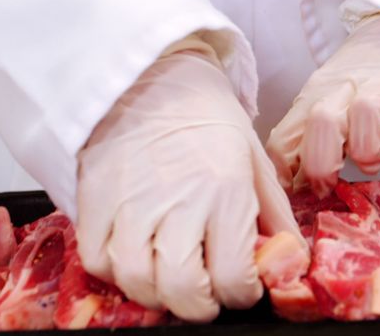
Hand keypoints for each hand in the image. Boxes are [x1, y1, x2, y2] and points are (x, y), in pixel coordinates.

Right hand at [75, 37, 300, 322]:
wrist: (150, 73)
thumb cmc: (205, 114)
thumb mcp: (254, 158)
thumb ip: (271, 213)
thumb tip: (287, 258)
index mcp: (225, 192)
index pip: (234, 277)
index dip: (243, 294)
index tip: (243, 284)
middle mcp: (178, 202)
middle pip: (182, 291)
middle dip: (200, 306)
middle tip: (207, 294)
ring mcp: (130, 203)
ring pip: (136, 281)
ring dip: (156, 292)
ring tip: (170, 277)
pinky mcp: (93, 200)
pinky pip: (97, 260)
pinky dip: (115, 271)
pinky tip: (134, 256)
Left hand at [266, 13, 379, 196]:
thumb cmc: (363, 82)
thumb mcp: (327, 105)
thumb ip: (308, 141)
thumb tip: (291, 189)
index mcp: (316, 100)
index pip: (284, 139)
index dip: (285, 175)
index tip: (297, 197)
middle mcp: (346, 91)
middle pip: (321, 121)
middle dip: (322, 163)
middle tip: (331, 184)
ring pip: (365, 110)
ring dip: (366, 147)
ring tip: (372, 162)